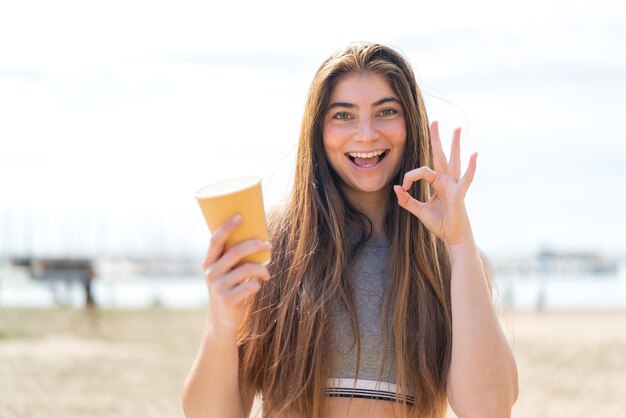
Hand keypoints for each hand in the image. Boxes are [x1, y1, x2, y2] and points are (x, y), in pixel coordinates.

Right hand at [202, 215, 271, 333]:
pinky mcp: (227, 300)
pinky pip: (249, 286)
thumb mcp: (226, 272)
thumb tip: (256, 236)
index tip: (240, 216)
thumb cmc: (229, 289)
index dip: (227, 227)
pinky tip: (257, 286)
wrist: (222, 320)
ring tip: (267, 273)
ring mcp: (217, 287)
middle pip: (235, 251)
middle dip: (255, 245)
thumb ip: (233, 258)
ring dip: (261, 269)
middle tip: (269, 245)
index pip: (215, 240)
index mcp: (208, 262)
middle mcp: (210, 273)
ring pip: (246, 269)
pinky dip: (257, 284)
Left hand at [394, 121, 476, 244]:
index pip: (421, 171)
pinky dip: (471, 167)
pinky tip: (474, 154)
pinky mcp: (459, 194)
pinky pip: (466, 178)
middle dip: (437, 139)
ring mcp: (454, 185)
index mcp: (437, 183)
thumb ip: (407, 200)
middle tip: (435, 121)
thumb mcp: (419, 210)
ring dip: (455, 144)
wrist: (452, 237)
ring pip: (453, 161)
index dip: (410, 177)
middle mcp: (446, 181)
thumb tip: (397, 187)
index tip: (404, 188)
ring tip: (457, 128)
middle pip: (440, 155)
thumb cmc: (439, 223)